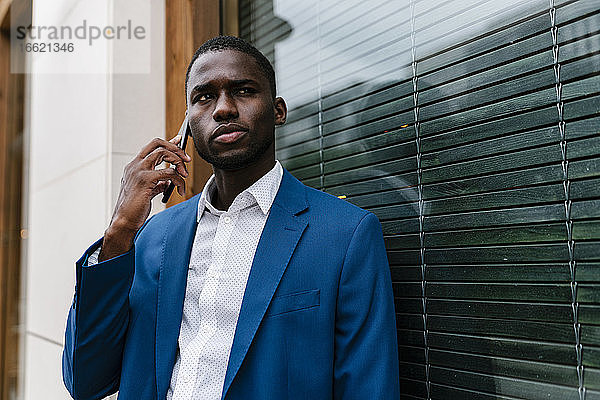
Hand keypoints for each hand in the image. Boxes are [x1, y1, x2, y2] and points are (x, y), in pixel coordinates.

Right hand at [99, 136, 190, 260]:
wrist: (125, 220)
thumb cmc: (135, 208)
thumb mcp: (147, 191)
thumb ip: (157, 183)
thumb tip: (168, 181)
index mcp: (134, 166)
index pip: (152, 147)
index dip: (168, 142)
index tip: (179, 141)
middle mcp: (135, 165)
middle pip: (157, 144)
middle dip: (175, 148)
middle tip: (186, 159)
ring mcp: (139, 170)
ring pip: (163, 153)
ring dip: (178, 161)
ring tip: (184, 174)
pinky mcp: (145, 179)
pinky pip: (168, 173)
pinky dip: (178, 180)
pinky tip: (179, 189)